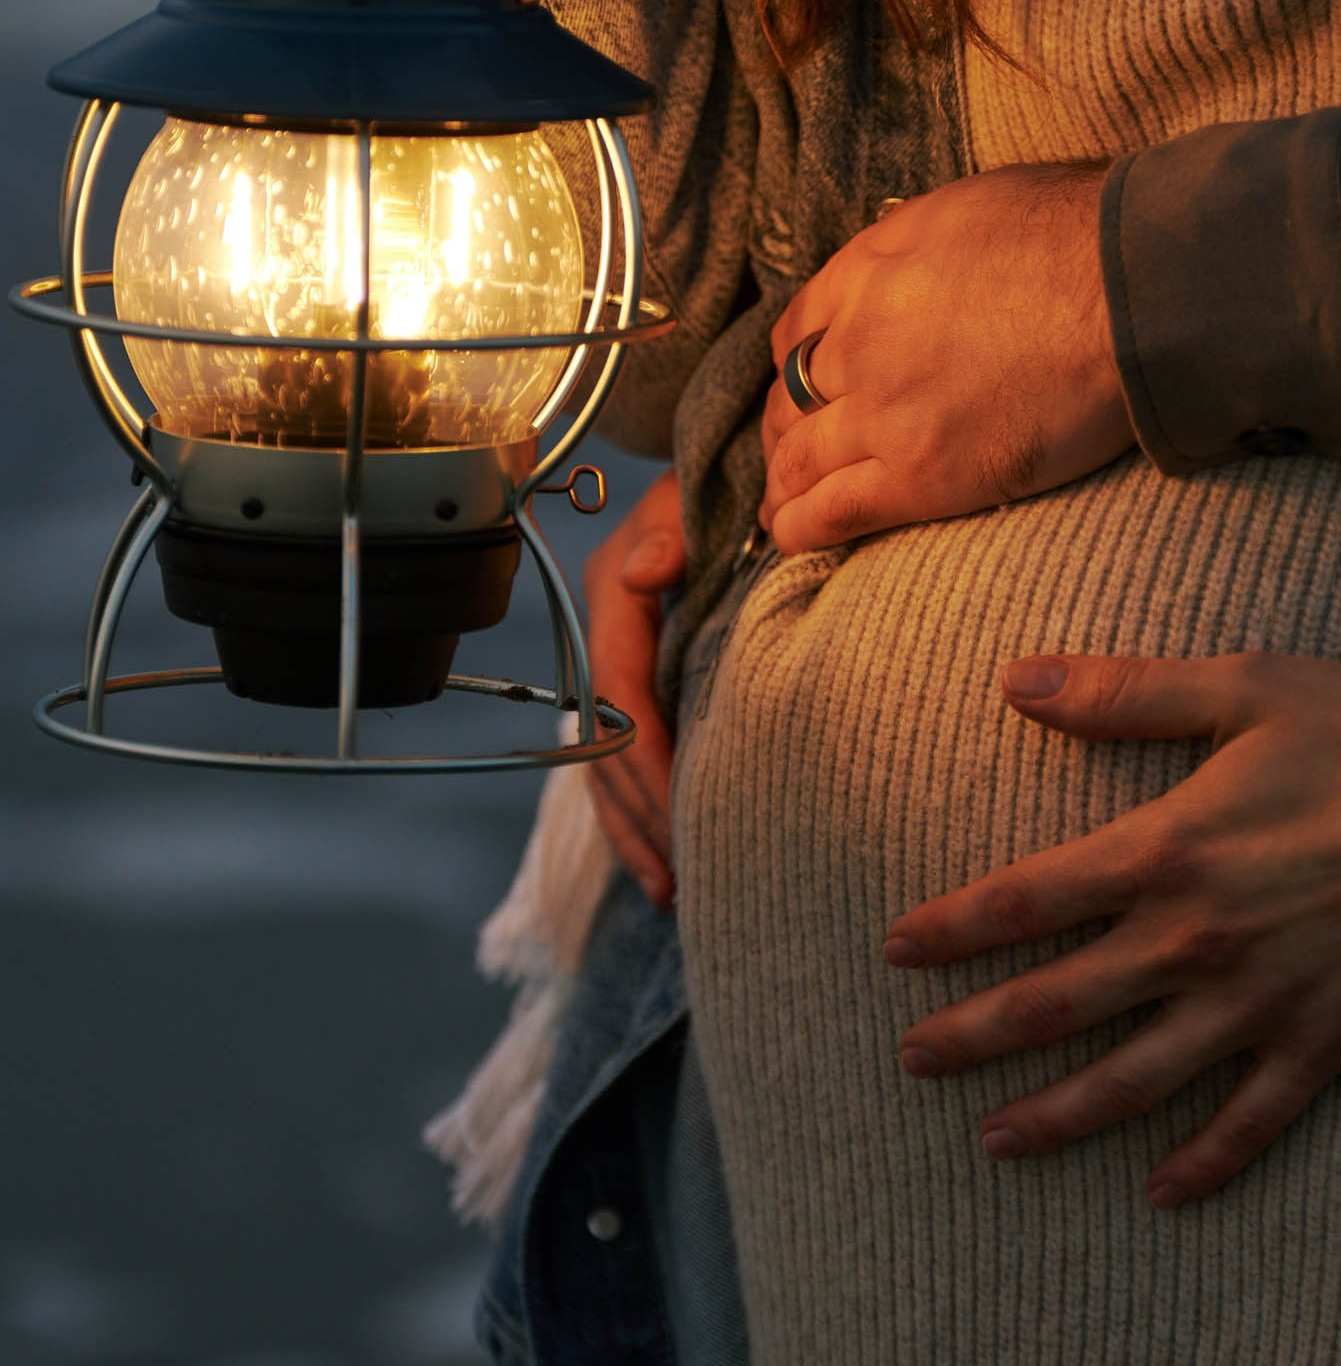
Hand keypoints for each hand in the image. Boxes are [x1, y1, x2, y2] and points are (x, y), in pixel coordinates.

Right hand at [582, 469, 685, 911]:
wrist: (713, 474)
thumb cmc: (713, 484)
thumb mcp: (688, 494)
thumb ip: (671, 530)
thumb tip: (649, 569)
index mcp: (611, 600)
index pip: (620, 693)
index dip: (645, 754)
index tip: (683, 805)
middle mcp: (602, 641)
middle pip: (605, 747)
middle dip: (638, 815)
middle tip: (680, 874)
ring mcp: (614, 669)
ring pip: (607, 768)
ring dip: (636, 831)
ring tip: (671, 891)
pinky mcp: (636, 690)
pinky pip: (624, 763)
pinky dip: (641, 817)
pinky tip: (667, 866)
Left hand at [759, 163, 1133, 551]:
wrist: (1130, 290)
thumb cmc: (1079, 234)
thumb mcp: (969, 206)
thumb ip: (920, 241)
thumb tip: (921, 260)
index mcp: (867, 269)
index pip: (798, 327)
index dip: (796, 363)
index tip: (805, 385)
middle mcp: (857, 340)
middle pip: (792, 397)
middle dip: (783, 430)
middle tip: (789, 454)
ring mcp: (883, 410)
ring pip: (799, 458)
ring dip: (783, 485)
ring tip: (779, 507)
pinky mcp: (920, 473)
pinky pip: (832, 511)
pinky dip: (800, 527)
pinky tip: (791, 538)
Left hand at [884, 644, 1340, 1204]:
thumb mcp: (1245, 687)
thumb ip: (1125, 692)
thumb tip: (1017, 679)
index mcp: (1168, 852)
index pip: (1026, 900)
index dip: (953, 928)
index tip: (896, 949)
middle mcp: (1198, 942)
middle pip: (1058, 1003)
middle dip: (974, 1037)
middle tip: (911, 1060)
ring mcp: (1261, 1004)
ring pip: (1135, 1081)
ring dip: (1056, 1116)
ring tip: (993, 1141)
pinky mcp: (1326, 1043)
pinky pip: (1252, 1122)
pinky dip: (1205, 1164)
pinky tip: (1161, 1192)